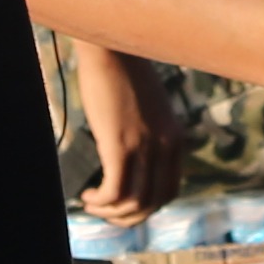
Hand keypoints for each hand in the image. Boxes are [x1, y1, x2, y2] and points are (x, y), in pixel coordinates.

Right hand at [69, 41, 185, 220]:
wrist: (112, 47)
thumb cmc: (122, 71)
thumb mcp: (147, 107)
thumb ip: (148, 131)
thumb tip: (128, 154)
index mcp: (175, 139)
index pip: (170, 191)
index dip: (146, 207)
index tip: (123, 205)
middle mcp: (166, 146)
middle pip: (153, 203)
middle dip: (127, 217)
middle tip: (104, 212)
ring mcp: (145, 147)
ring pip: (134, 203)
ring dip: (111, 213)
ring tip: (92, 205)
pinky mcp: (121, 145)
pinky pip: (115, 192)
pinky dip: (101, 202)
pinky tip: (87, 197)